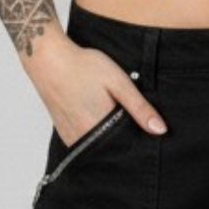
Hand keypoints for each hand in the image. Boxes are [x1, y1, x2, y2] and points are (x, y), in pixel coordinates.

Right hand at [29, 36, 168, 143]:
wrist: (48, 60)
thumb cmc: (83, 66)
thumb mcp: (118, 82)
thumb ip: (139, 108)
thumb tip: (160, 130)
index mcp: (100, 128)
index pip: (128, 147)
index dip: (139, 139)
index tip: (144, 127)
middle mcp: (84, 138)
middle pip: (113, 148)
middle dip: (124, 138)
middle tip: (125, 113)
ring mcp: (71, 138)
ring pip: (99, 146)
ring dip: (109, 136)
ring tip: (109, 111)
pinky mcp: (64, 133)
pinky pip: (86, 141)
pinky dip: (95, 134)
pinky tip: (97, 115)